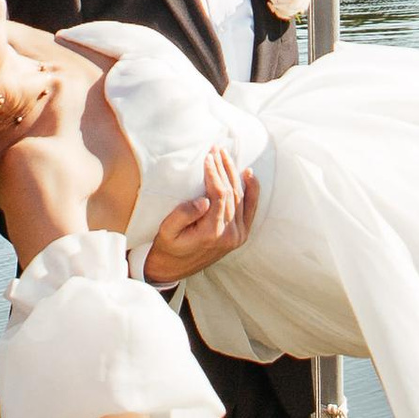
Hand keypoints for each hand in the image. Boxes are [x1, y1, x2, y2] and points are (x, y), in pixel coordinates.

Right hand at [142, 153, 258, 289]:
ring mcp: (237, 236)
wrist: (174, 269)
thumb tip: (204, 200)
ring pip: (240, 198)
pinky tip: (249, 173)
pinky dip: (252, 191)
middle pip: (231, 193)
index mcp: (211, 233)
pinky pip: (249, 210)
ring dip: (234, 174)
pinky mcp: (240, 236)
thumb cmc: (168, 247)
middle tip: (216, 149)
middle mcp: (229, 236)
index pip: (218, 195)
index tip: (207, 156)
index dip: (214, 173)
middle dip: (223, 168)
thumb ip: (183, 215)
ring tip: (226, 155)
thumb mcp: (166, 231)